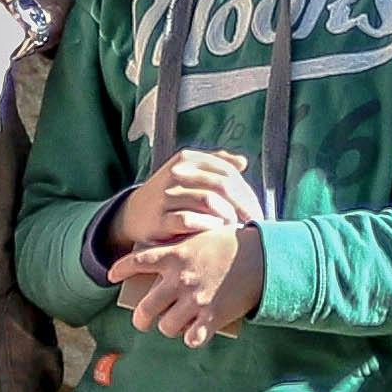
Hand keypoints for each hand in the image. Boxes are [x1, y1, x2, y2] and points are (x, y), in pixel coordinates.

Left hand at [107, 220, 263, 345]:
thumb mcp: (201, 236)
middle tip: (143, 320)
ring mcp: (195, 300)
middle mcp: (180, 280)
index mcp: (175, 256)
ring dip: (168, 327)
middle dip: (141, 318)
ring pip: (166, 327)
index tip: (111, 276)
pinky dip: (192, 337)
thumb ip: (179, 246)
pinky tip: (195, 333)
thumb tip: (160, 256)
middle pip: (145, 309)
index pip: (136, 262)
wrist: (263, 256)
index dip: (120, 270)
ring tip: (174, 323)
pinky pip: (191, 338)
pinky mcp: (212, 317)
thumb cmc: (232, 242)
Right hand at [111, 146, 266, 253]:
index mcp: (188, 159)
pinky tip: (216, 233)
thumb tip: (242, 162)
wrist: (134, 214)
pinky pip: (189, 221)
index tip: (257, 210)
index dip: (247, 192)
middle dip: (243, 206)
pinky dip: (208, 227)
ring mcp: (166, 196)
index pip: (228, 172)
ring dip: (228, 216)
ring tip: (236, 228)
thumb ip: (216, 164)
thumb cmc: (171, 194)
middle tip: (254, 222)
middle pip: (222, 186)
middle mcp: (176, 173)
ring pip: (209, 201)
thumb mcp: (189, 173)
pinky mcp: (159, 219)